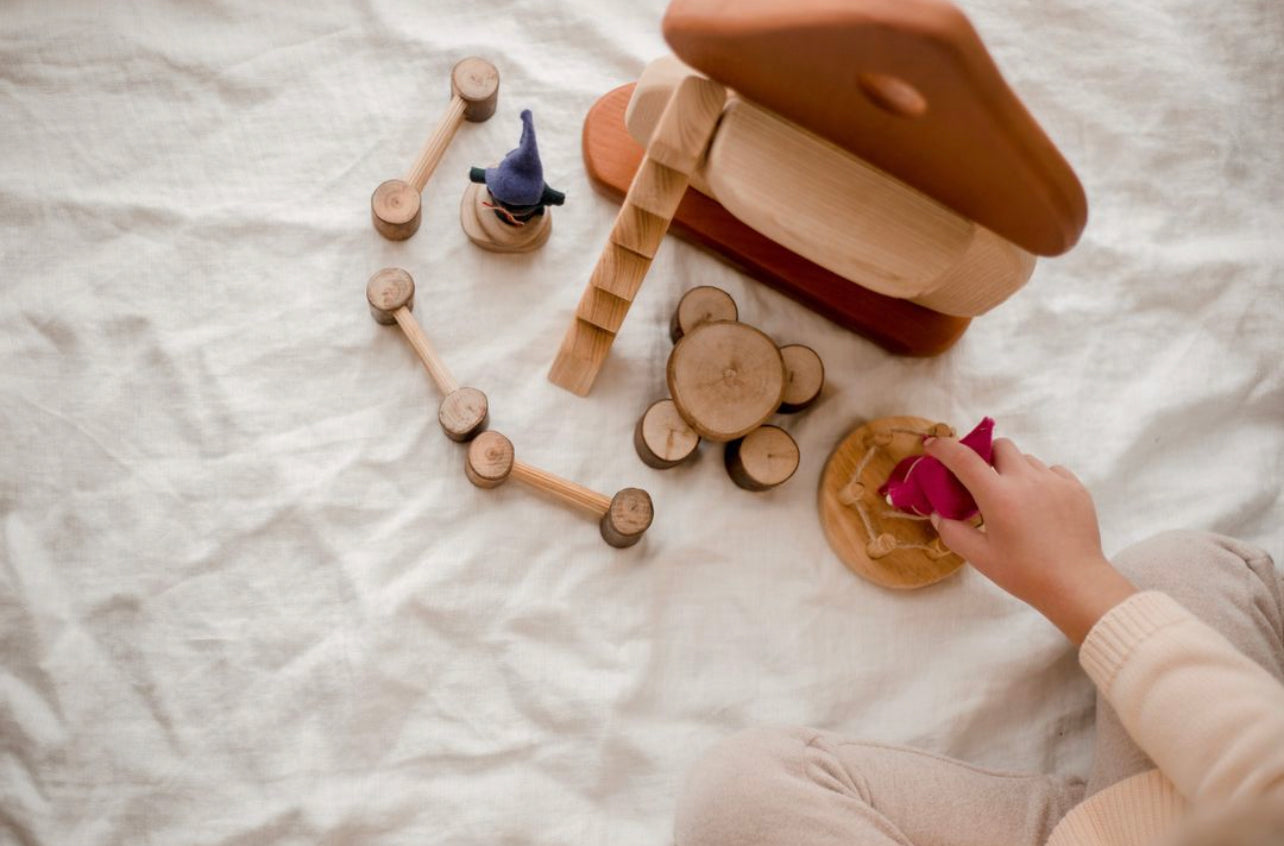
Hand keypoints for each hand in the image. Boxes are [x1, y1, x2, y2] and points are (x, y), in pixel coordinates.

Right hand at [924, 436, 1136, 643]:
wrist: (1076, 584)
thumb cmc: (1025, 574)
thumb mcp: (980, 558)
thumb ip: (953, 532)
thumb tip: (938, 514)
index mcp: (998, 496)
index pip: (963, 458)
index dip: (943, 447)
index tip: (932, 446)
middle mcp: (1026, 480)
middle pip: (1000, 446)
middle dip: (986, 456)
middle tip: (983, 481)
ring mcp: (1054, 481)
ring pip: (1026, 459)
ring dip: (1014, 470)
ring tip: (1016, 499)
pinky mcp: (1076, 488)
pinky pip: (1052, 470)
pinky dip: (1039, 480)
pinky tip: (1040, 505)